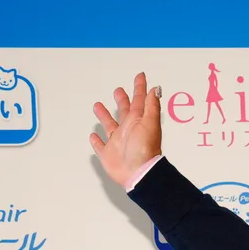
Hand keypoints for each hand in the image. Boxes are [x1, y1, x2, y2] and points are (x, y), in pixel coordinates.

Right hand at [89, 72, 162, 188]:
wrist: (138, 172)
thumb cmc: (144, 149)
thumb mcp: (150, 123)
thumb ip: (151, 106)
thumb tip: (155, 89)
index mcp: (138, 121)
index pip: (139, 101)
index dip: (139, 88)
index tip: (140, 77)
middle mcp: (128, 130)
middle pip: (124, 111)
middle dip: (122, 100)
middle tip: (118, 90)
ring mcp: (118, 142)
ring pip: (109, 125)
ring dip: (104, 116)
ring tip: (98, 106)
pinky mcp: (109, 154)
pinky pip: (100, 146)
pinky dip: (96, 141)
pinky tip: (93, 136)